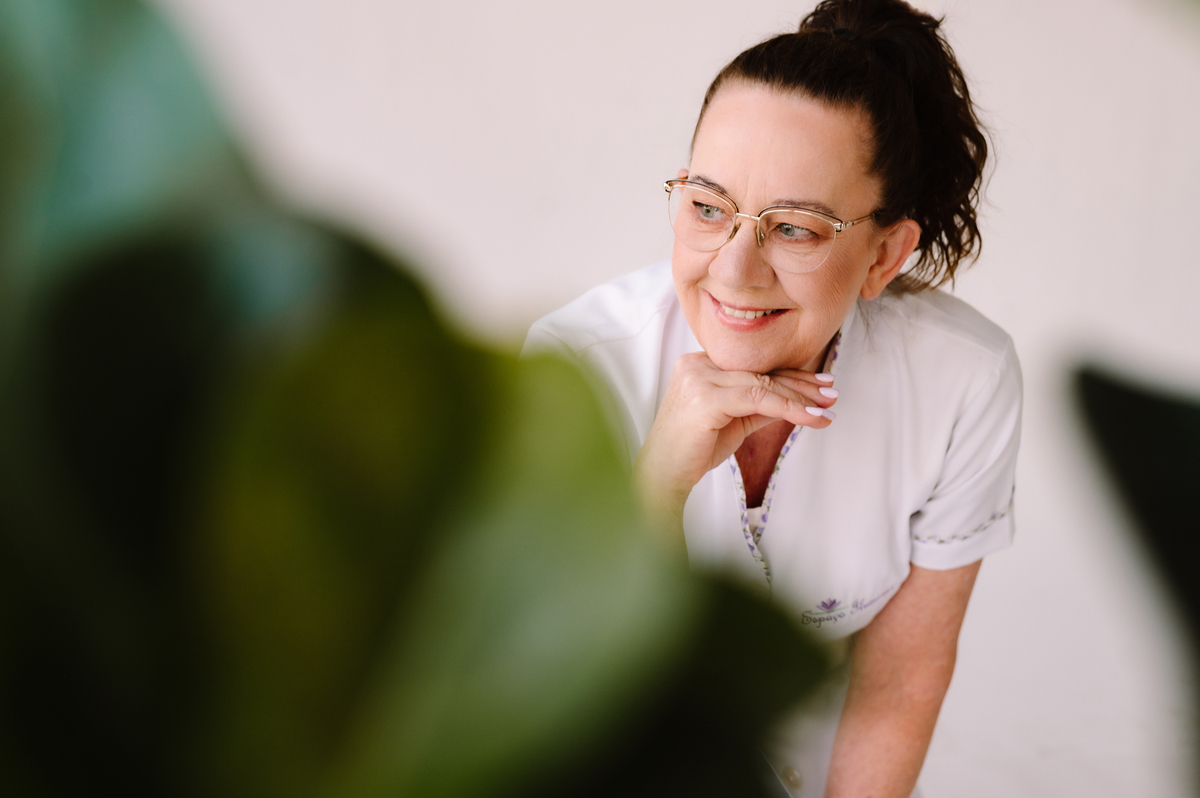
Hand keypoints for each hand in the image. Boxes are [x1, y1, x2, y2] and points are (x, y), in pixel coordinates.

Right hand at [633, 352, 837, 535]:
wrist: (663, 475)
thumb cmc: (693, 450)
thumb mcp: (733, 421)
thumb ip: (760, 406)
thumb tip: (799, 400)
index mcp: (699, 363)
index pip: (753, 366)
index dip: (790, 375)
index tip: (820, 384)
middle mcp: (696, 363)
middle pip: (760, 372)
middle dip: (801, 385)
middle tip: (831, 393)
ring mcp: (699, 378)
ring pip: (762, 384)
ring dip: (800, 399)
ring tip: (826, 409)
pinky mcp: (705, 398)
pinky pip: (757, 399)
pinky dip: (788, 409)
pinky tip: (810, 417)